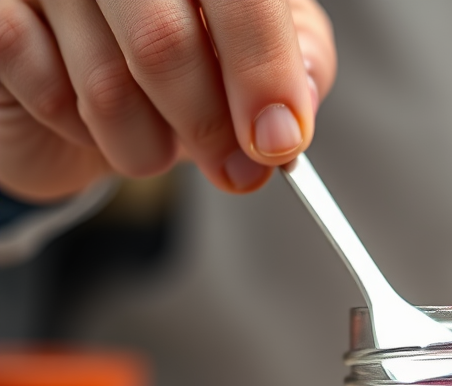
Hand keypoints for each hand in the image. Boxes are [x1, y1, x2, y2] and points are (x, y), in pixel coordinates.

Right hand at [0, 0, 334, 199]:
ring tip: (150, 136)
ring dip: (143, 144)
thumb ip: (295, 62)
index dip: (263, 72)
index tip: (279, 141)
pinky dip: (81, 131)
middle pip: (165, 44)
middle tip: (234, 169)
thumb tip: (297, 106)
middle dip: (208, 128)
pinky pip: (47, 94)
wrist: (72, 79)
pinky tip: (85, 114)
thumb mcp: (252, 53)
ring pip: (106, 86)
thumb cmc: (166, 56)